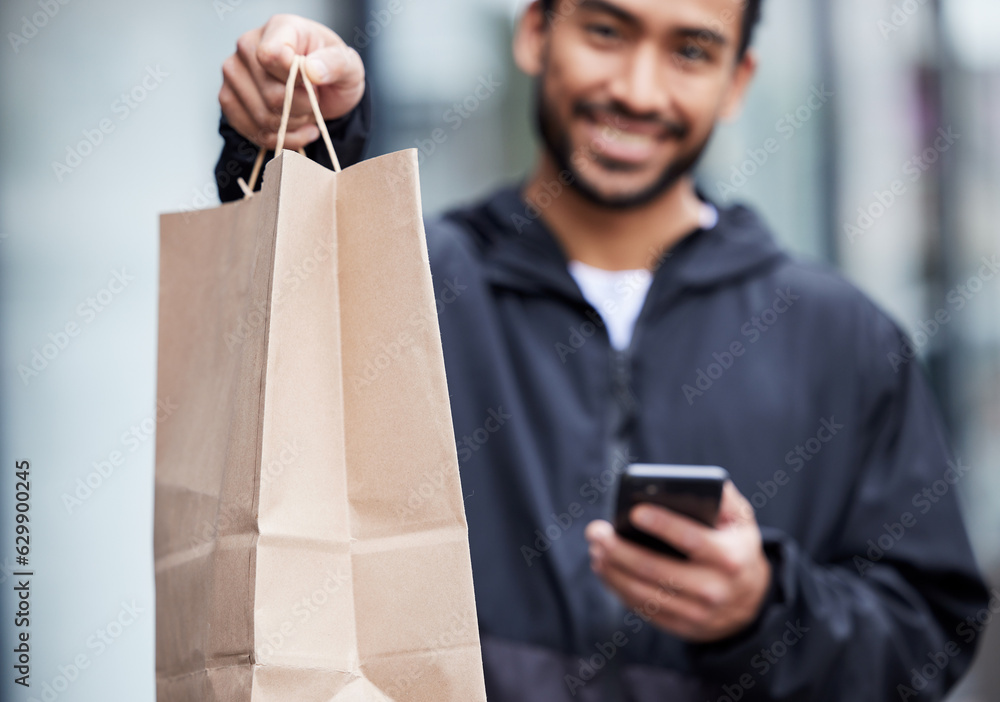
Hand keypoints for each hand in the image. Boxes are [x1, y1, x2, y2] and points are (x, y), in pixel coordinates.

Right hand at [219, 14, 365, 150]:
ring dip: (294, 125)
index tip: (312, 83)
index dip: (294, 79)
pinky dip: (283, 139)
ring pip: (263, 118)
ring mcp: (234, 75)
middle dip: (302, 108)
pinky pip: (255, 133)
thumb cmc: (332, 70)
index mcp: (278, 28)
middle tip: (314, 101)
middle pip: (271, 95)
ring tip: (306, 113)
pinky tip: (298, 130)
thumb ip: (335, 64)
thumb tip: (312, 70)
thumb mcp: (348, 65)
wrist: (323, 88)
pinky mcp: (230, 101)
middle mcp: (247, 47)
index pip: (270, 56)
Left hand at [585, 481, 771, 642]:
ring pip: (643, 592)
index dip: (663, 525)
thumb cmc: (736, 547)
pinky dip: (618, 588)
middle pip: (656, 570)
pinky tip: (604, 569)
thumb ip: (722, 497)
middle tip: (596, 531)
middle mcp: (714, 589)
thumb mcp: (741, 520)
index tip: (634, 511)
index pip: (693, 540)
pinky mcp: (681, 626)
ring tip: (595, 549)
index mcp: (730, 558)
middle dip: (620, 549)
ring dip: (612, 570)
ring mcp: (696, 613)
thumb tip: (687, 482)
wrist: (750, 601)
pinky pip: (642, 608)